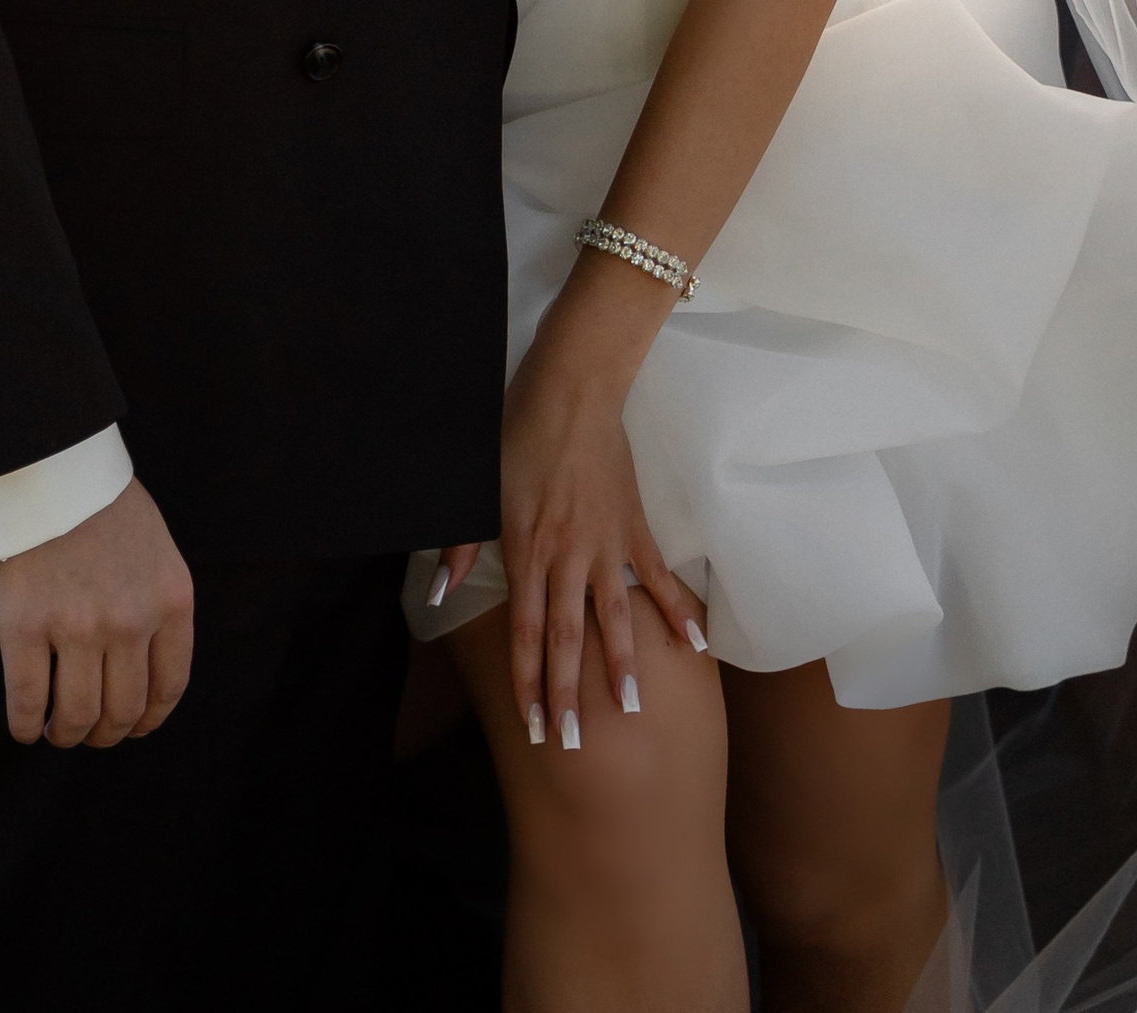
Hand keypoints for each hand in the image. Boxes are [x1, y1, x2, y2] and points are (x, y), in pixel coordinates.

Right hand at [0, 480, 194, 750]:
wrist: (47, 460)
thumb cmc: (97, 500)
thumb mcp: (152, 545)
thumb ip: (153, 600)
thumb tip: (141, 659)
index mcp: (170, 599)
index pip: (169, 686)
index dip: (148, 719)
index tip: (132, 727)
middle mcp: (132, 620)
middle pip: (123, 710)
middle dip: (104, 733)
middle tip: (86, 731)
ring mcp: (79, 626)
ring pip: (78, 715)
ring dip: (66, 734)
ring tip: (55, 730)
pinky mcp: (25, 627)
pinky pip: (28, 702)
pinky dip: (26, 725)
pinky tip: (26, 726)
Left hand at [497, 290, 707, 754]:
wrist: (572, 392)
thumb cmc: (517, 434)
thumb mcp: (477, 487)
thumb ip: (461, 544)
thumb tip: (441, 588)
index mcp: (526, 551)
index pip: (523, 633)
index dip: (527, 682)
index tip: (534, 725)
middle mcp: (566, 558)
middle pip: (565, 637)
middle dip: (568, 694)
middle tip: (575, 744)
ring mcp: (605, 545)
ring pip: (613, 618)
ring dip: (620, 667)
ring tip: (631, 711)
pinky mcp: (634, 526)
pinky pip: (657, 576)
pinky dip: (676, 610)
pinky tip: (695, 645)